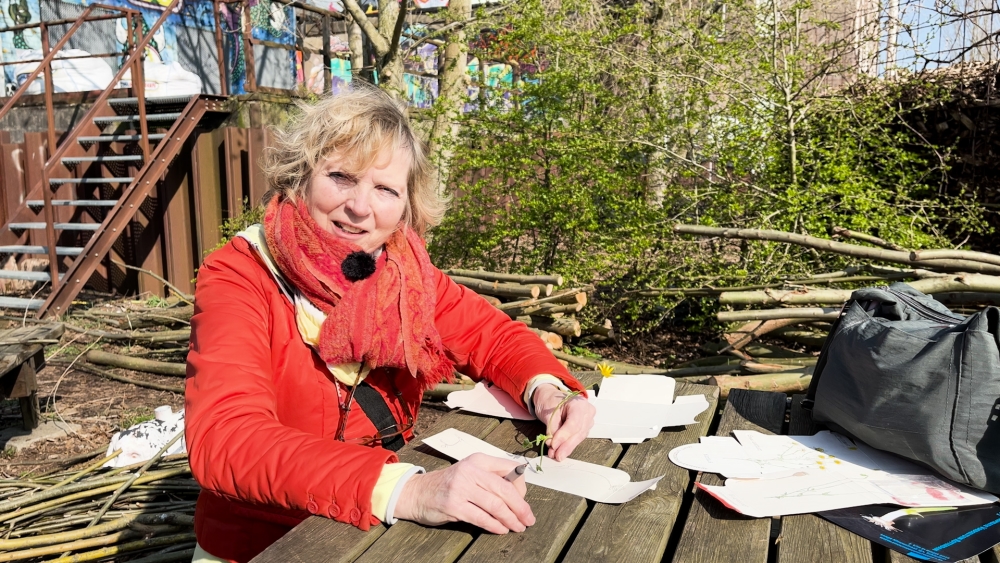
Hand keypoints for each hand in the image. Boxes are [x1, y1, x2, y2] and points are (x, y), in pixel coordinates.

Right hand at [393, 453, 534, 533]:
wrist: (417, 492)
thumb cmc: (449, 484)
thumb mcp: (470, 472)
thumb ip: (491, 478)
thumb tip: (519, 496)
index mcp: (478, 460)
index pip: (510, 468)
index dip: (521, 487)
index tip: (523, 500)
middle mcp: (470, 471)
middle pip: (505, 489)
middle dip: (521, 507)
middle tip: (529, 519)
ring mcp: (461, 488)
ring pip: (495, 505)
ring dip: (511, 519)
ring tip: (518, 527)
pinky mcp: (454, 505)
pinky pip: (481, 517)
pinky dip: (495, 525)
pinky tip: (501, 530)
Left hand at [532, 384, 595, 461]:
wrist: (553, 398)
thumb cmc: (551, 401)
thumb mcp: (548, 412)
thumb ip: (551, 427)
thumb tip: (552, 444)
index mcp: (579, 403)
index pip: (574, 423)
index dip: (564, 435)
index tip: (553, 444)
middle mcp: (587, 412)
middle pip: (578, 432)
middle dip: (566, 445)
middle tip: (556, 455)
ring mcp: (588, 421)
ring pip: (579, 437)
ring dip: (567, 448)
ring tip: (556, 455)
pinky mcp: (584, 429)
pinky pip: (577, 438)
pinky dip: (568, 446)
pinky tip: (560, 452)